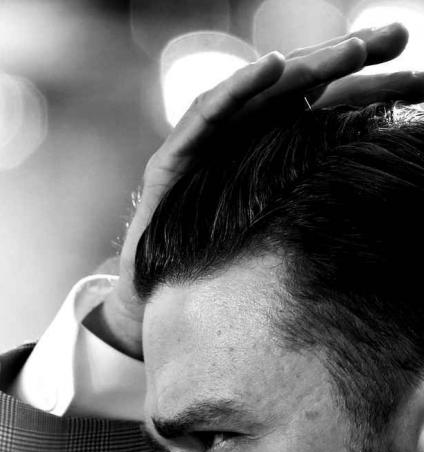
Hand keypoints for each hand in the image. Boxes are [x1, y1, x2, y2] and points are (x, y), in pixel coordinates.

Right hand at [90, 22, 423, 359]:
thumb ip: (318, 210)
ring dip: (302, 69)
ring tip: (347, 52)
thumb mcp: (280, 243)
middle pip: (301, 91)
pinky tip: (270, 70)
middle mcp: (242, 145)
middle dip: (346, 62)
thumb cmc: (217, 280)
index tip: (421, 78)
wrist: (156, 309)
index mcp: (273, 159)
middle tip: (395, 39)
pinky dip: (236, 91)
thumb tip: (382, 194)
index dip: (371, 92)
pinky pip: (205, 118)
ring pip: (258, 97)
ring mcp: (207, 149)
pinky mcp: (171, 163)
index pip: (327, 112)